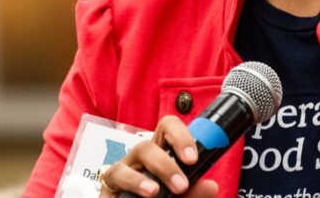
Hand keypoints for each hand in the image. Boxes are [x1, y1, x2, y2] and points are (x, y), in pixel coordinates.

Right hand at [98, 115, 218, 196]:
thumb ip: (194, 194)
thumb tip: (210, 186)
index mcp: (162, 155)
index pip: (168, 129)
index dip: (180, 136)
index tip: (192, 158)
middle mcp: (141, 160)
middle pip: (146, 145)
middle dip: (165, 164)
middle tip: (181, 186)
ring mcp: (123, 171)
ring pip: (127, 162)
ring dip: (142, 177)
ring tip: (155, 192)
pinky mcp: (109, 185)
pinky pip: (115, 177)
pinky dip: (132, 184)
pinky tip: (142, 195)